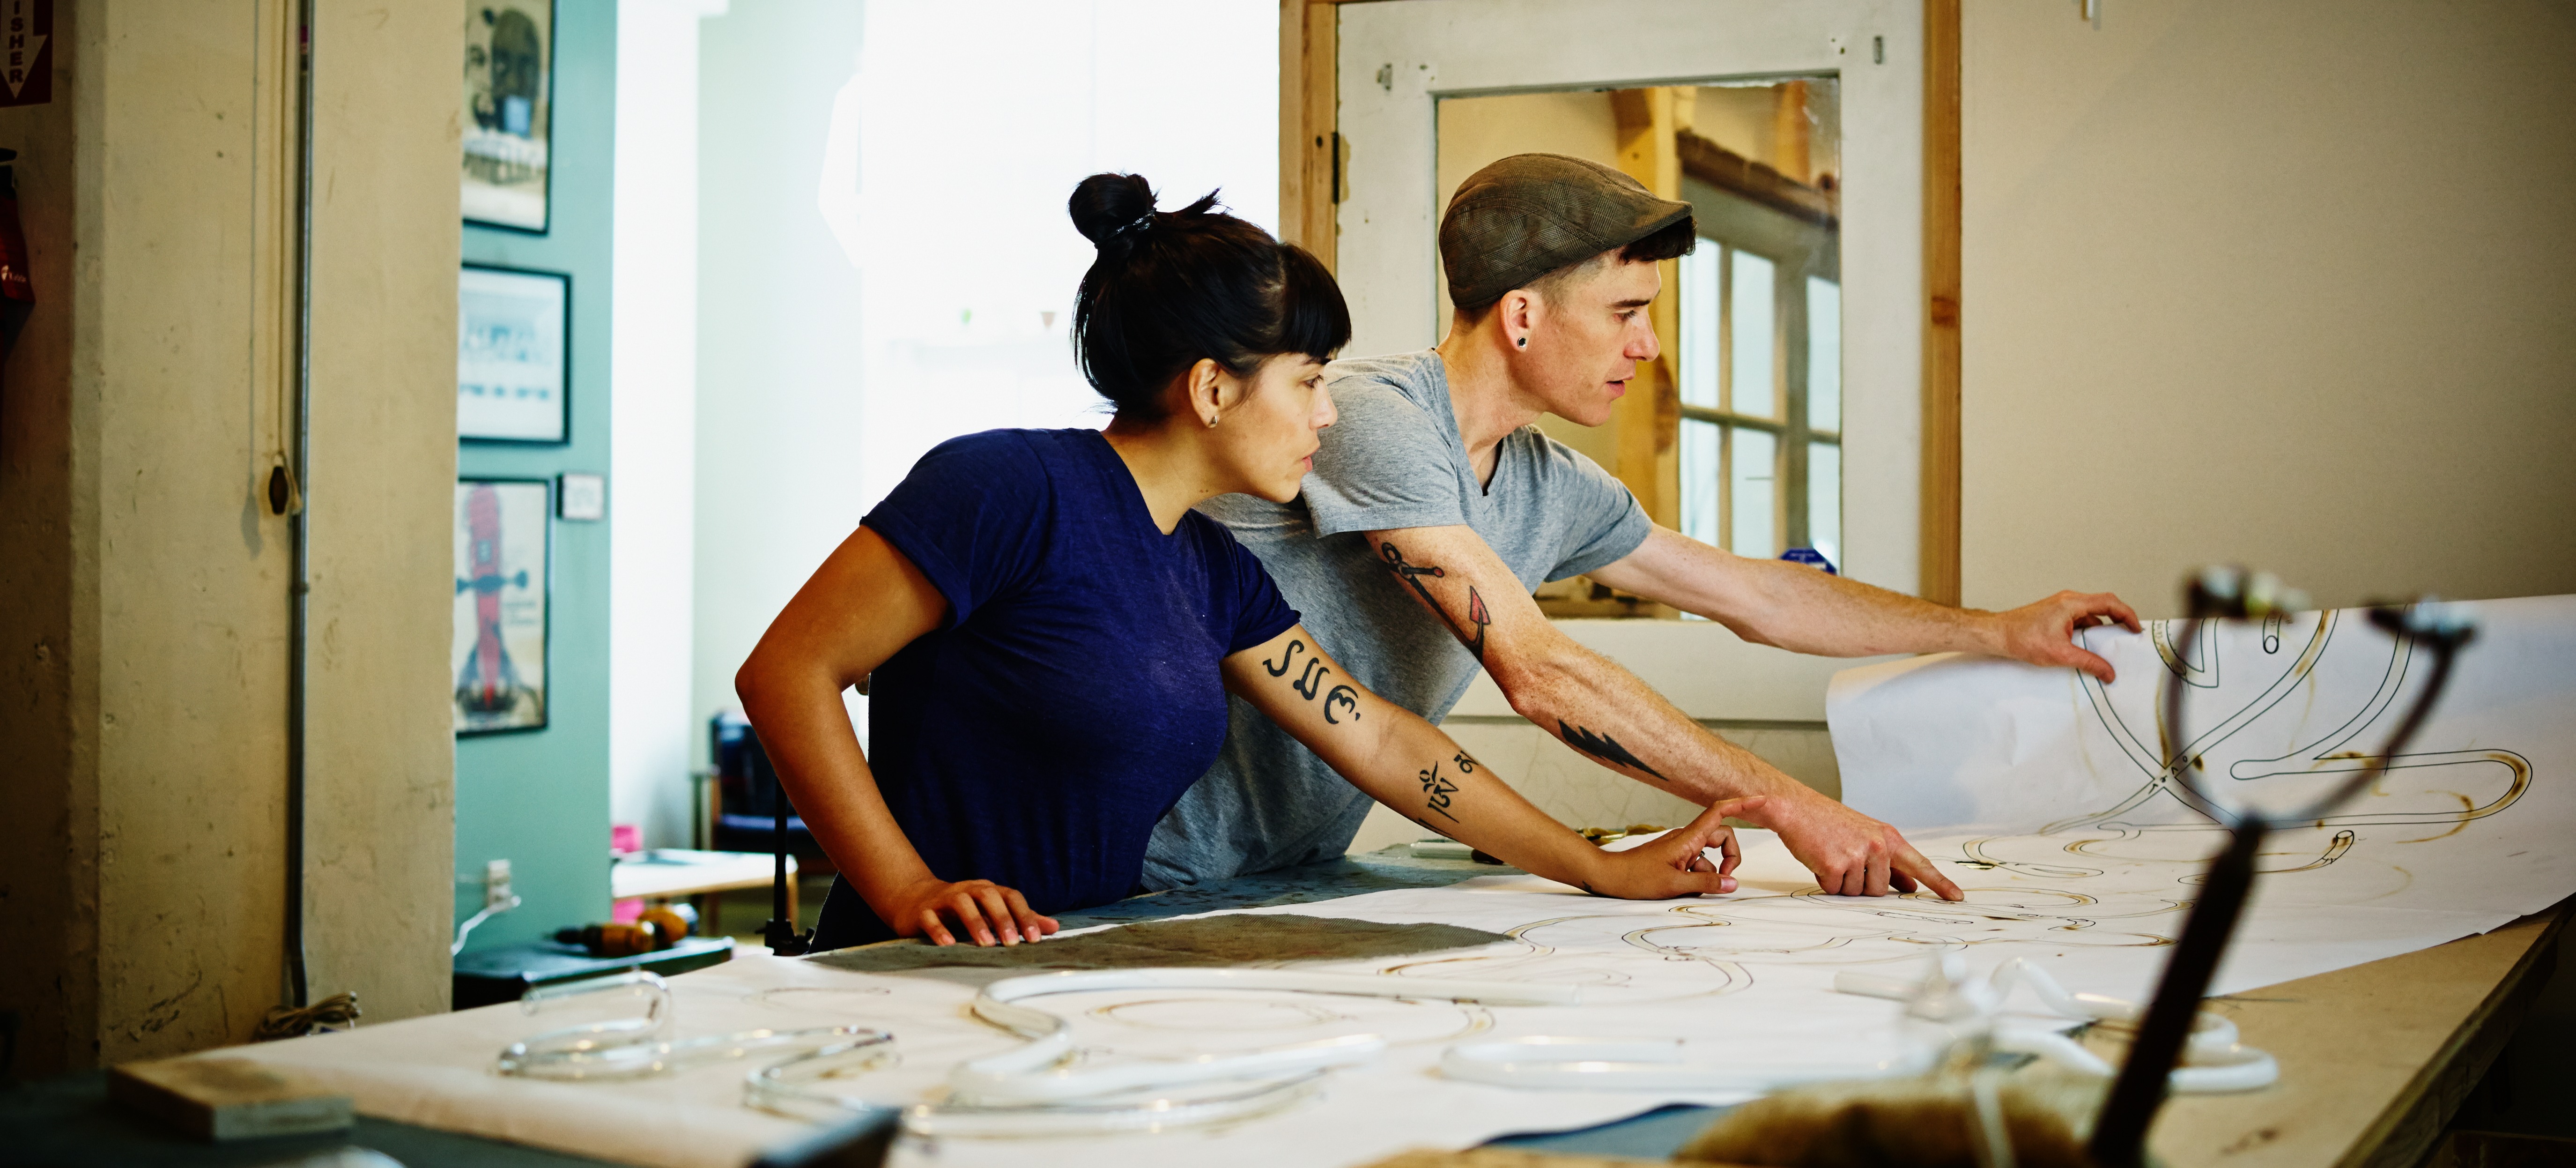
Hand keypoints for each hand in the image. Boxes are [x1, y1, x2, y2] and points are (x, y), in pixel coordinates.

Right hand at [881, 878, 1059, 945]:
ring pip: (962, 903)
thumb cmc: (963, 907)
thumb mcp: (993, 910)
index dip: (1024, 915)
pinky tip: (948, 944)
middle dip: (1002, 919)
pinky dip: (939, 929)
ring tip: (985, 944)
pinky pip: (931, 917)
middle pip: (988, 896)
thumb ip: (1021, 918)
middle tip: (1012, 943)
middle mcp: (969, 890)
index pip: (1011, 896)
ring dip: (975, 922)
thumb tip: (1053, 927)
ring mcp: (945, 899)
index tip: (1035, 938)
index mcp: (988, 890)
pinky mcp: (924, 911)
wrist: (916, 899)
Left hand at [1577, 799, 1766, 898]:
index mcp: (1688, 838)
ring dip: (1709, 872)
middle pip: (1722, 837)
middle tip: (1725, 878)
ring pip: (1709, 855)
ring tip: (1691, 886)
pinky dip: (1697, 876)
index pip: (1719, 813)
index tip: (1761, 799)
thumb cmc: (1637, 877)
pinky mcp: (1675, 858)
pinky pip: (1696, 864)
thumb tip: (1732, 883)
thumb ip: (1706, 882)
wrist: (1610, 876)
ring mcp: (1681, 848)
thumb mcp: (1674, 884)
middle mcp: (1687, 838)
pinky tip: (1682, 886)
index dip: (1741, 804)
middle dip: (1731, 856)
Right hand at [1759, 791, 1963, 900]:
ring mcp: (1858, 855)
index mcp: (1888, 837)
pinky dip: (1825, 881)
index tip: (1957, 897)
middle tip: (1846, 862)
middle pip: (1882, 890)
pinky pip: (1835, 890)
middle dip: (1863, 884)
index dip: (1940, 883)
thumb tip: (1910, 885)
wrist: (1795, 808)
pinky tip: (1820, 861)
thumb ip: (1890, 862)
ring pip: (1858, 892)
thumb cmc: (1829, 822)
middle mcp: (1877, 846)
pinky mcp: (1836, 865)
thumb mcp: (1867, 836)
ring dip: (1843, 883)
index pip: (1920, 864)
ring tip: (1831, 858)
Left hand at [1992, 590, 2141, 682]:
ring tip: (2110, 648)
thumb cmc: (2022, 638)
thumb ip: (2088, 662)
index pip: (2110, 602)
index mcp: (2072, 603)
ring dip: (2102, 629)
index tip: (2137, 629)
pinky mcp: (2056, 615)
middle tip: (2128, 638)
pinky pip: (2080, 620)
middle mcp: (2069, 600)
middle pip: (2103, 606)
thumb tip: (2109, 673)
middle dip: (2118, 622)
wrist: (1997, 634)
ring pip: (2091, 615)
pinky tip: (2089, 649)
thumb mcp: (2060, 654)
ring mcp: (2061, 606)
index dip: (2128, 615)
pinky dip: (2088, 632)